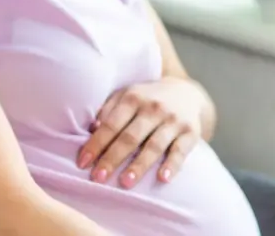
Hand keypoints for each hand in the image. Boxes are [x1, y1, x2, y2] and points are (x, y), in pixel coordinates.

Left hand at [78, 77, 203, 188]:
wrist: (186, 92)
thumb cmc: (146, 99)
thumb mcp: (125, 95)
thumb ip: (108, 110)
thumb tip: (91, 129)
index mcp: (132, 98)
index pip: (111, 124)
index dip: (96, 144)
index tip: (83, 163)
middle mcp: (153, 108)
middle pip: (130, 137)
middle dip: (112, 158)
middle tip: (98, 178)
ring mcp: (173, 120)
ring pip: (154, 146)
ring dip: (139, 166)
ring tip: (125, 183)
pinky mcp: (191, 132)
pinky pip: (181, 151)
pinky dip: (173, 165)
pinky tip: (163, 178)